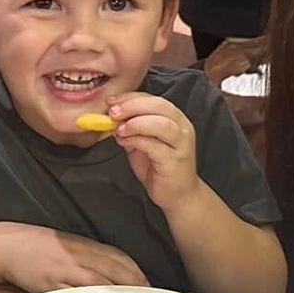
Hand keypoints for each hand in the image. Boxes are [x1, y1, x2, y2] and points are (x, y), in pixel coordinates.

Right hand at [0, 222, 149, 292]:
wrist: (6, 245)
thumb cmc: (37, 244)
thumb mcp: (70, 244)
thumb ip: (93, 256)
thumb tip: (117, 271)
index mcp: (88, 245)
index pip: (124, 260)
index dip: (141, 277)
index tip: (153, 290)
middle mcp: (82, 257)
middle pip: (119, 274)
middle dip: (138, 290)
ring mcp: (68, 271)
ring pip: (103, 286)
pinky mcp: (53, 285)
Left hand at [109, 92, 201, 211]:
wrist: (179, 195)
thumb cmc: (160, 167)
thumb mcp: (143, 142)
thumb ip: (131, 129)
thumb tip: (111, 118)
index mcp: (175, 118)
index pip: (153, 99)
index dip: (130, 97)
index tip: (111, 101)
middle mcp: (182, 127)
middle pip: (159, 106)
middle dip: (132, 106)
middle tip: (112, 112)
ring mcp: (181, 144)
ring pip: (160, 123)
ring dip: (135, 122)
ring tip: (118, 128)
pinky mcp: (175, 160)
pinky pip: (154, 145)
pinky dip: (136, 140)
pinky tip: (124, 141)